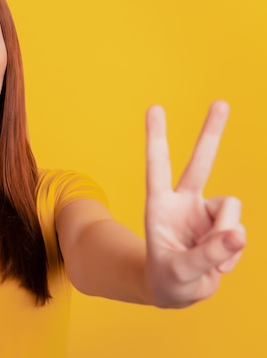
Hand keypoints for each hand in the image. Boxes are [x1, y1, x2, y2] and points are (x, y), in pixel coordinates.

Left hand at [144, 101, 244, 307]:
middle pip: (200, 163)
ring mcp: (205, 212)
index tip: (154, 107)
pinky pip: (238, 232)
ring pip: (231, 208)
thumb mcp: (181, 272)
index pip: (157, 167)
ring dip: (224, 239)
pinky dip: (232, 253)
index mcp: (159, 206)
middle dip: (211, 133)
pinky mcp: (223, 224)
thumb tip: (238, 234)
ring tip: (210, 263)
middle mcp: (183, 202)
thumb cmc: (168, 279)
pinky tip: (218, 266)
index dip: (157, 138)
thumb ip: (207, 255)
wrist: (177, 291)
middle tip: (220, 102)